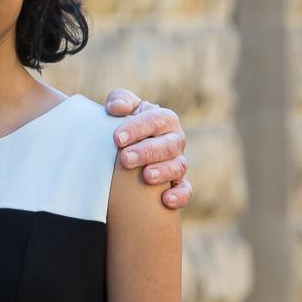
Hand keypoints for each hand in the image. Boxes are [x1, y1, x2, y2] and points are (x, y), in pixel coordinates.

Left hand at [103, 89, 190, 210]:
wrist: (125, 153)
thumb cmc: (124, 127)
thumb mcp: (120, 109)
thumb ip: (119, 100)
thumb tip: (116, 109)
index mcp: (164, 119)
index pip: (155, 120)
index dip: (137, 128)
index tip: (117, 139)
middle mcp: (175, 140)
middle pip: (168, 145)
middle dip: (147, 151)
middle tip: (126, 159)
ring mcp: (178, 163)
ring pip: (178, 167)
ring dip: (163, 172)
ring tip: (146, 176)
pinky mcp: (179, 184)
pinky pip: (185, 190)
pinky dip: (180, 195)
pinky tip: (166, 201)